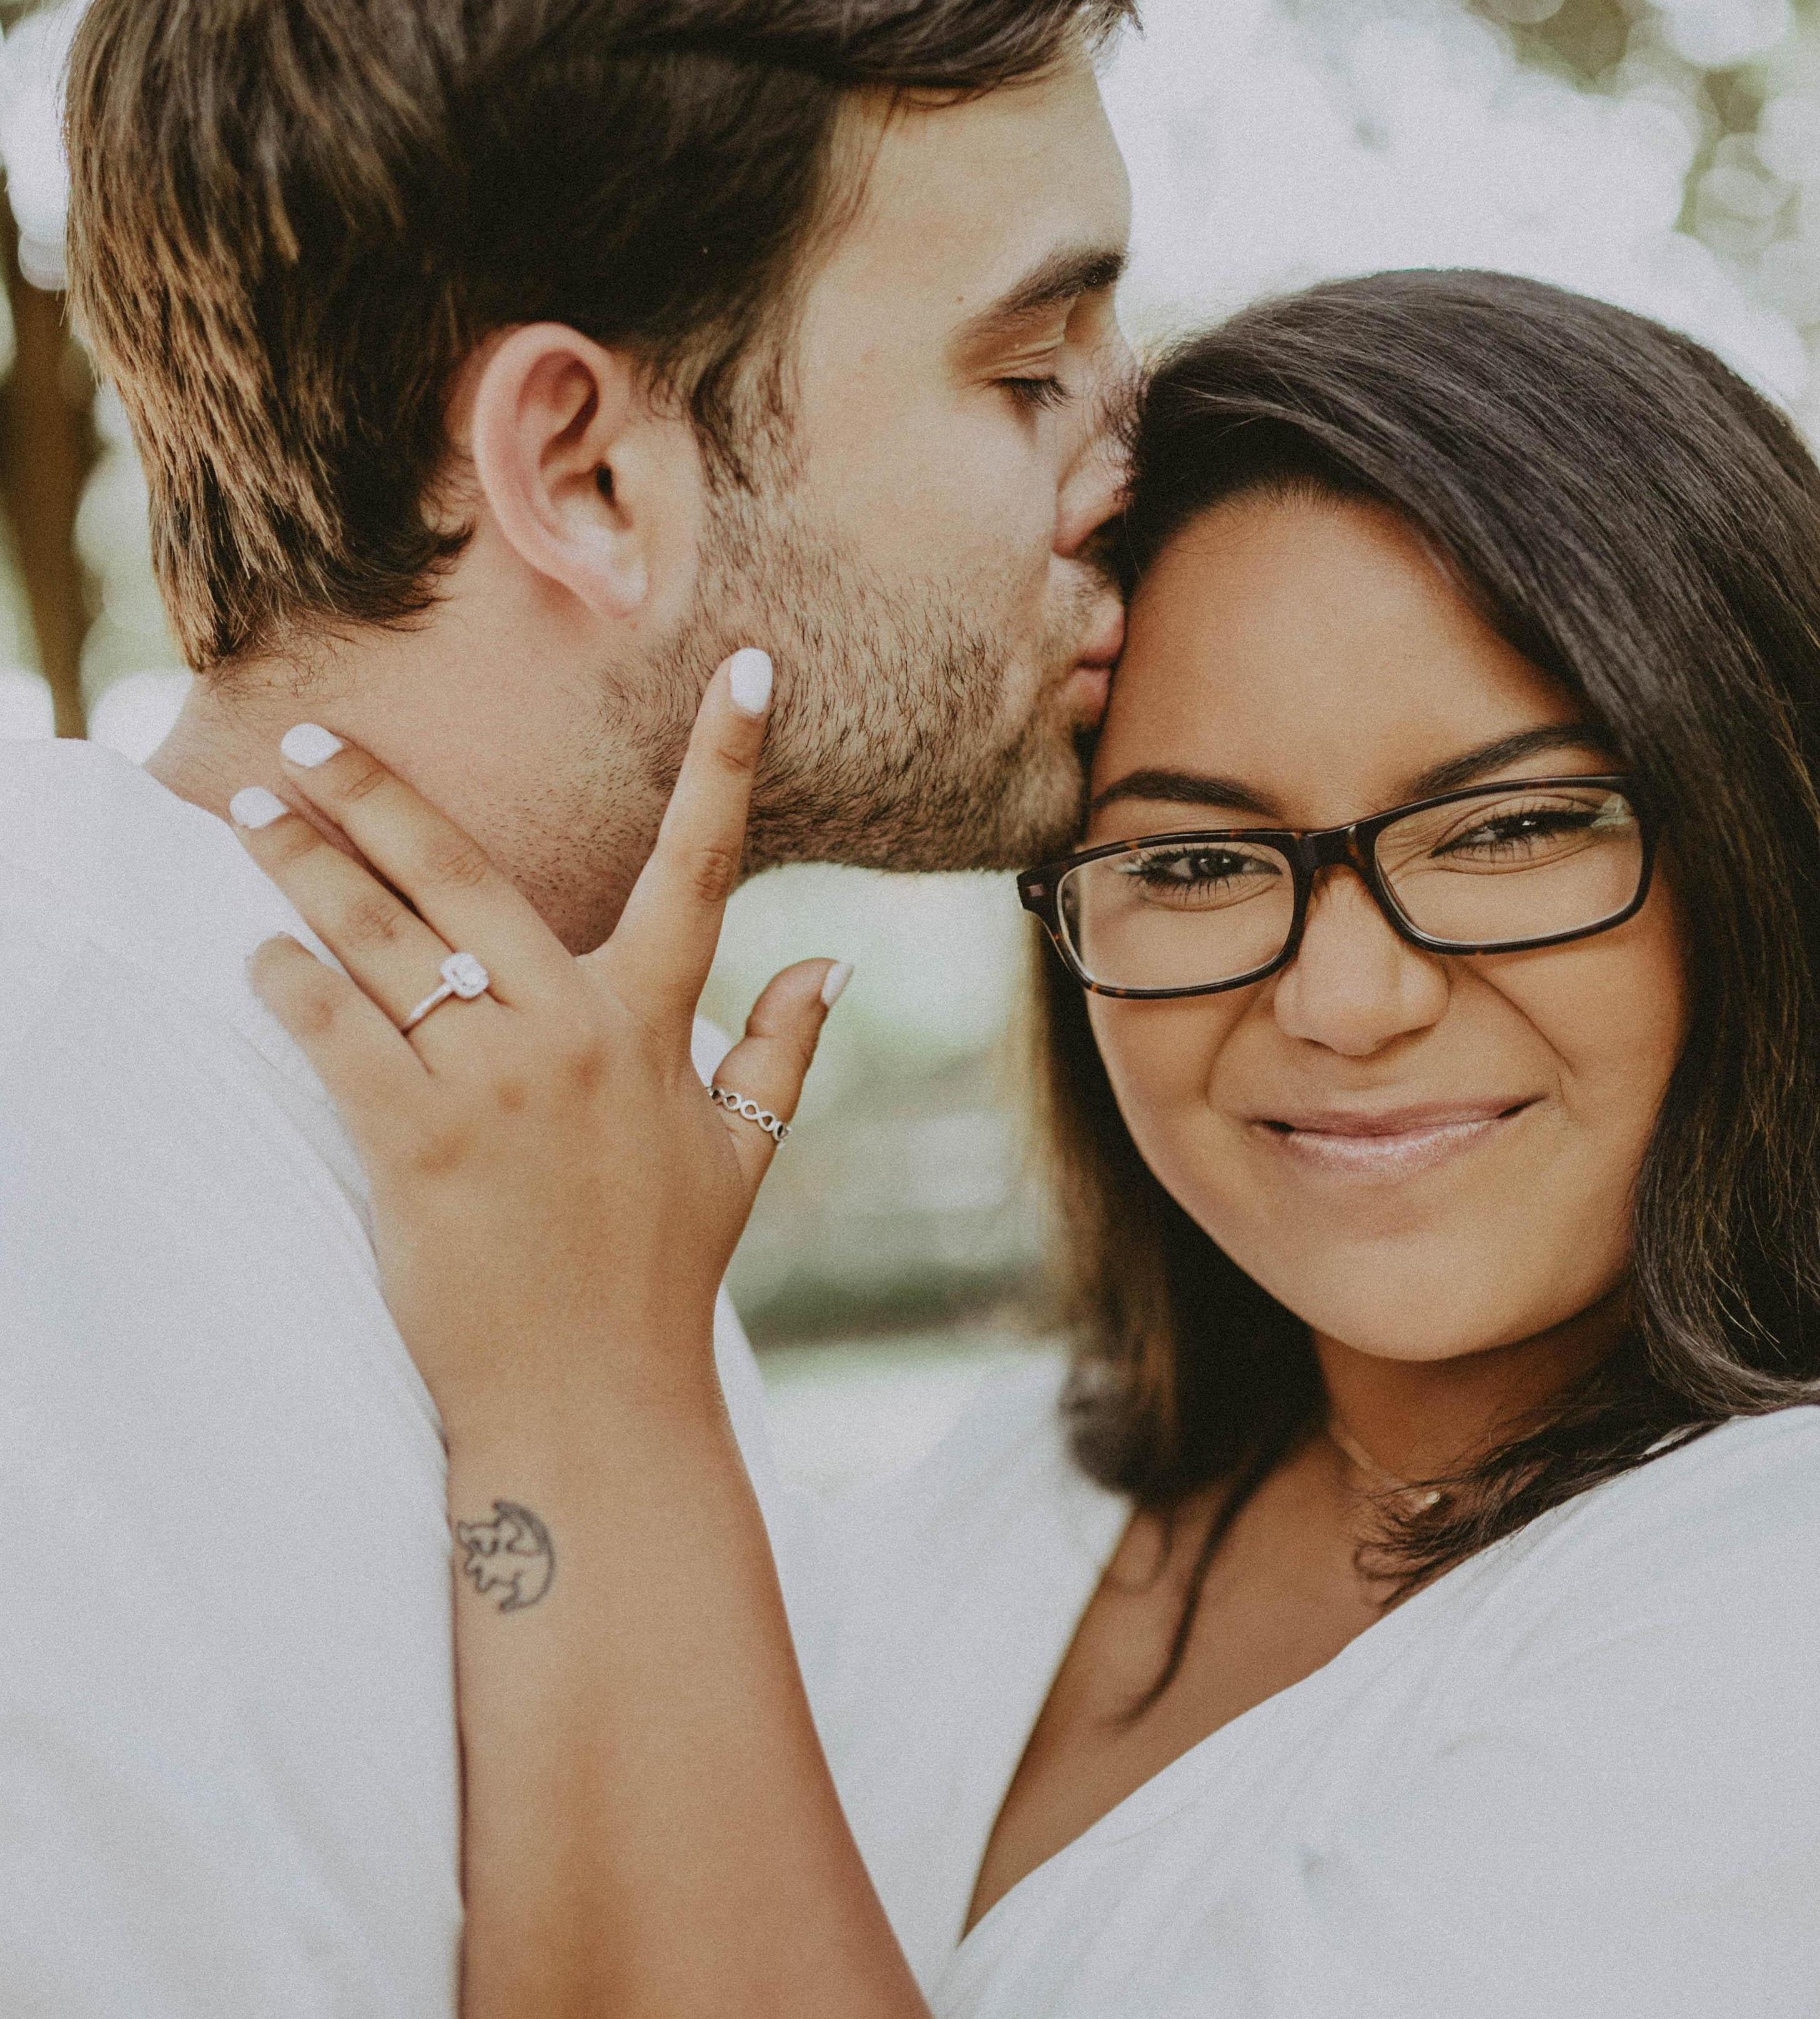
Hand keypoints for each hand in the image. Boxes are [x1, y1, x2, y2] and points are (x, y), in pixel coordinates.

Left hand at [233, 648, 843, 1439]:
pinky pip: (338, 1032)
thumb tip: (831, 966)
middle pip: (464, 876)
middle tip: (298, 739)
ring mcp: (495, 1084)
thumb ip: (784, 1051)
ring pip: (381, 941)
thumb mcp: (743, 1155)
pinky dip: (291, 987)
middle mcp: (576, 1033)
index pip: (704, 868)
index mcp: (657, 1026)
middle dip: (373, 795)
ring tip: (244, 817)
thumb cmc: (663, 1271)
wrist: (591, 1397)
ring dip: (301, 870)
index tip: (743, 665)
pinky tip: (261, 962)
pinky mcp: (419, 1139)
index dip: (727, 762)